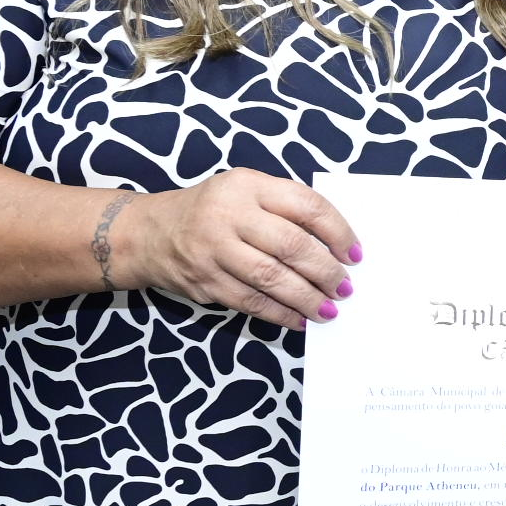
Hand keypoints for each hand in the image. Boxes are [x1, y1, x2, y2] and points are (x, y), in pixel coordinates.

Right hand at [114, 169, 359, 327]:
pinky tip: (299, 319)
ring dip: (306, 298)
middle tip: (345, 288)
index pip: (306, 206)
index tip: (355, 255)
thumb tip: (337, 246)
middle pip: (291, 246)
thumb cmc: (214, 210)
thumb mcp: (247, 191)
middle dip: (325, 272)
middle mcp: (229, 214)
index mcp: (248, 186)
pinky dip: (279, 314)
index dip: (338, 233)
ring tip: (328, 310)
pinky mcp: (204, 280)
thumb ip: (286, 209)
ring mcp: (213, 249)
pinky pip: (250, 302)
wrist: (149, 232)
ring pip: (271, 278)